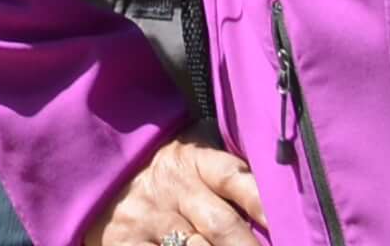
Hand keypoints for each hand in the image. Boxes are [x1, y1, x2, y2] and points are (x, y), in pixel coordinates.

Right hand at [92, 140, 268, 245]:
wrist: (93, 171)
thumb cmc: (162, 169)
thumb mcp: (190, 153)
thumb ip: (228, 167)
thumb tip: (282, 180)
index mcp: (193, 161)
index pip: (234, 178)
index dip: (264, 204)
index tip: (295, 227)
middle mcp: (172, 190)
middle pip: (222, 227)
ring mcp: (148, 221)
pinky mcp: (125, 245)